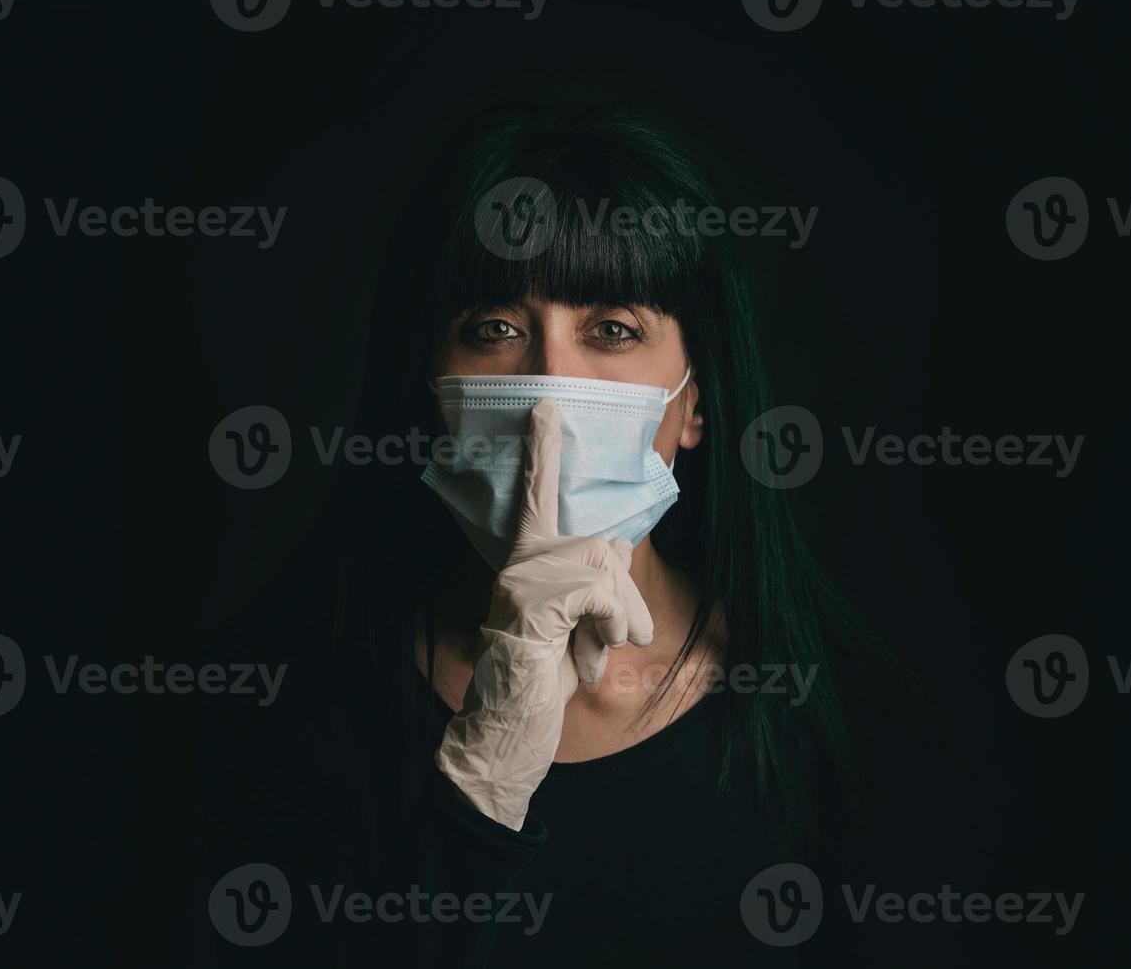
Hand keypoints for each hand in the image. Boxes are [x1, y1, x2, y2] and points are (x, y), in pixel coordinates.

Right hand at [434, 397, 652, 829]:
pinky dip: (611, 626)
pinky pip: (600, 592)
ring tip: (596, 650)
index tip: (545, 406)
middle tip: (609, 639)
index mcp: (526, 559)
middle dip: (623, 598)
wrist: (506, 724)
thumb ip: (592, 584)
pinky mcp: (533, 600)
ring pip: (607, 569)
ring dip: (620, 618)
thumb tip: (618, 551)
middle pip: (605, 547)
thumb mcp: (576, 623)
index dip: (544, 450)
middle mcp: (519, 560)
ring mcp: (522, 578)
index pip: (538, 496)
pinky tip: (588, 656)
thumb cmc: (544, 675)